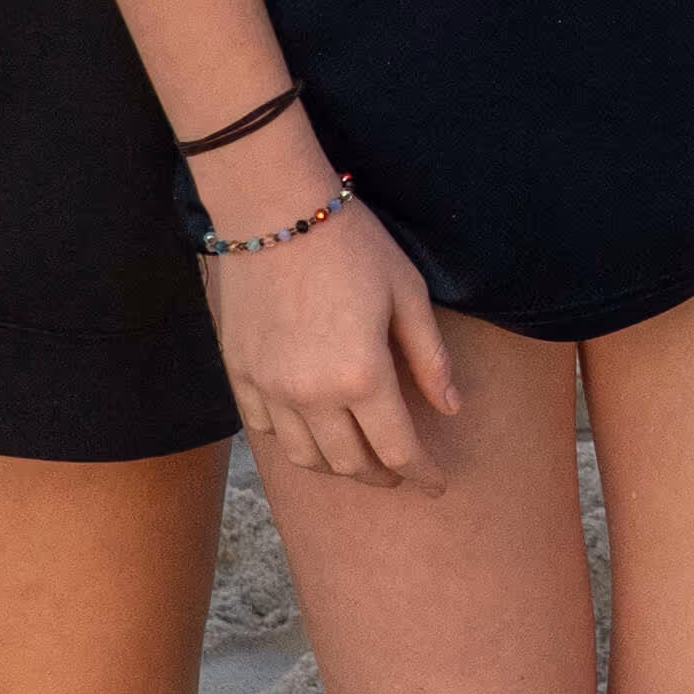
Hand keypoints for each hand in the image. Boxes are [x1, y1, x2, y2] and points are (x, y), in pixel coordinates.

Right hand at [203, 169, 463, 483]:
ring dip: (338, 468)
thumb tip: (452, 408)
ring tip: (359, 459)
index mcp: (362, 375)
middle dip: (383, 476)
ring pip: (306, 457)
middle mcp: (311, 394)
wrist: (273, 209)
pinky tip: (313, 430)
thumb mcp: (407, 294)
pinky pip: (267, 431)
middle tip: (401, 472)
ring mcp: (270, 388)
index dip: (422, 474)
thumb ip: (430, 358)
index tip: (437, 484)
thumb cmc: (352, 244)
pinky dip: (294, 441)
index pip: (398, 450)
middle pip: (351, 464)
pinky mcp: (241, 373)